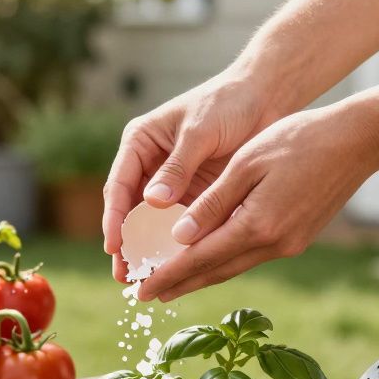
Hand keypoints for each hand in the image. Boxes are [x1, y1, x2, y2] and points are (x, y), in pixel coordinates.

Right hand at [102, 70, 284, 281]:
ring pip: (153, 224)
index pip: (119, 186)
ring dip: (148, 251)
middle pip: (130, 212)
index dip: (114, 218)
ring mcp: (172, 184)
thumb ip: (178, 166)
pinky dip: (176, 247)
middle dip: (126, 245)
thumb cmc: (227, 103)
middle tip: (124, 275)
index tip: (114, 246)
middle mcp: (150, 166)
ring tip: (142, 280)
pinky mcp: (195, 196)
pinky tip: (176, 269)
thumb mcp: (200, 131)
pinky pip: (181, 226)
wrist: (265, 98)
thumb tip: (153, 202)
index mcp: (140, 144)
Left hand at [137, 103, 378, 302]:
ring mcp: (289, 244)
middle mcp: (274, 244)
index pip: (199, 259)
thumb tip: (179, 239)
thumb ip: (211, 203)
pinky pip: (251, 256)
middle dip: (179, 284)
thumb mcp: (246, 164)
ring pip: (234, 266)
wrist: (357, 142)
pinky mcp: (298, 238)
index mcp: (257, 225)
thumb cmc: (299, 140)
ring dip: (201, 276)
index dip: (167, 276)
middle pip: (215, 272)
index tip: (139, 290)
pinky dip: (225, 261)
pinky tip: (210, 260)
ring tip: (172, 283)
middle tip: (145, 295)